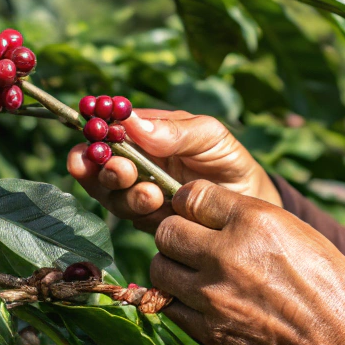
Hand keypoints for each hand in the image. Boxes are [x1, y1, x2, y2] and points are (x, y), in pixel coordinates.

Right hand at [67, 109, 279, 231]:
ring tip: (152, 195)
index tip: (95, 140)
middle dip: (105, 170)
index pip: (107, 131)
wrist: (250, 201)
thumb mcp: (208, 134)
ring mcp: (139, 194)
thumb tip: (131, 122)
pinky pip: (134, 221)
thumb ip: (174, 130)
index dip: (94, 135)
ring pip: (113, 197)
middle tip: (123, 171)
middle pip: (100, 168)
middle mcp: (135, 164)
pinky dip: (143, 216)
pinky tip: (161, 211)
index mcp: (143, 135)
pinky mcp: (149, 221)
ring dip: (127, 196)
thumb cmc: (227, 158)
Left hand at [152, 180, 344, 344]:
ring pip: (160, 267)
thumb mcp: (295, 230)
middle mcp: (226, 254)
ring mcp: (211, 295)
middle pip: (166, 231)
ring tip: (195, 272)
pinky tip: (200, 299)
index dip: (191, 202)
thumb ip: (245, 216)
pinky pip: (168, 304)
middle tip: (194, 243)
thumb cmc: (326, 283)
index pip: (191, 194)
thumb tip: (203, 207)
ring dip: (172, 266)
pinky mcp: (206, 328)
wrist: (336, 344)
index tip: (197, 212)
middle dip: (177, 234)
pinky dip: (178, 299)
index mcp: (253, 222)